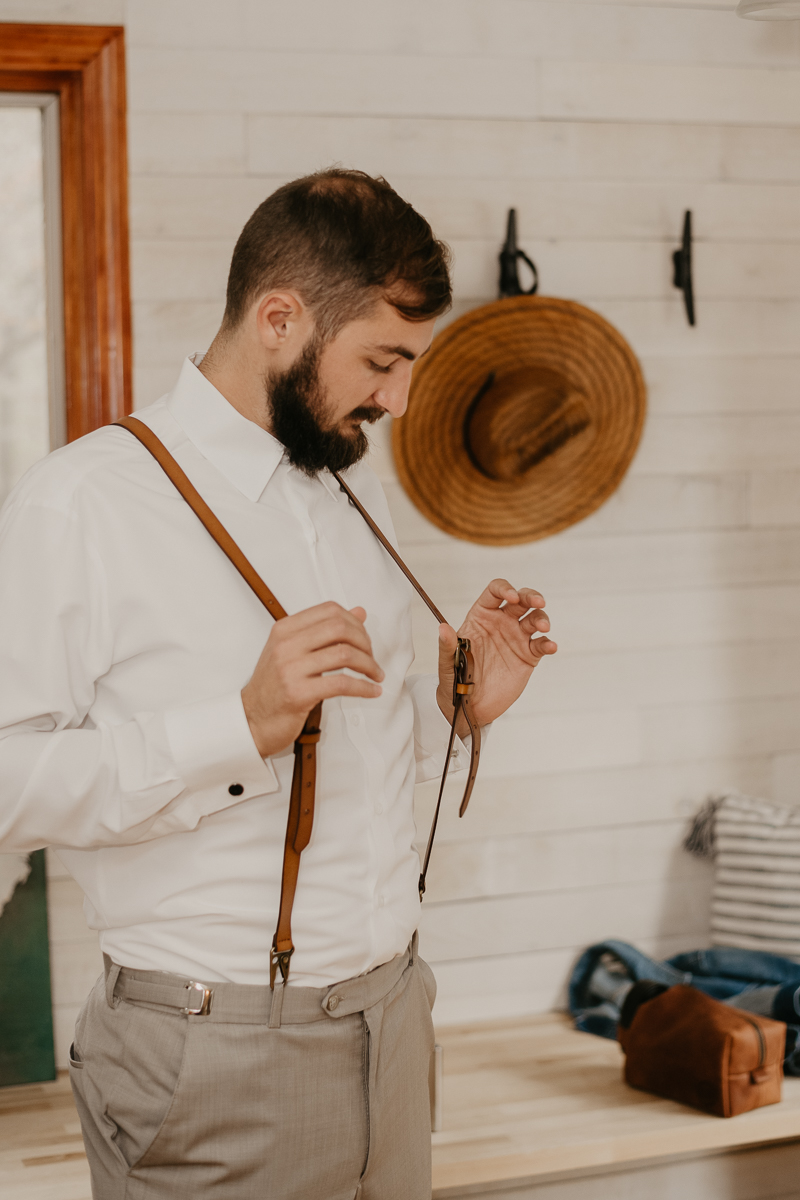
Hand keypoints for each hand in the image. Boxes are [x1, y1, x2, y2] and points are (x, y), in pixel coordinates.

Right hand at [242, 601, 382, 757]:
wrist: (252, 719)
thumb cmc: (274, 686)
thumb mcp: (294, 651)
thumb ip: (324, 631)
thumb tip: (359, 613)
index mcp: (284, 629)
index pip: (329, 610)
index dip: (355, 623)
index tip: (364, 640)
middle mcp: (286, 645)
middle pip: (340, 628)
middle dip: (365, 643)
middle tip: (372, 659)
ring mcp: (290, 669)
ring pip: (344, 654)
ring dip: (369, 666)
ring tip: (375, 675)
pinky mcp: (298, 693)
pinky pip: (341, 684)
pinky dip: (363, 687)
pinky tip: (371, 691)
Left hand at [437, 579, 555, 734]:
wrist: (470, 705)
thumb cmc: (456, 679)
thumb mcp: (447, 662)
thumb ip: (447, 645)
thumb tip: (442, 628)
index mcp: (482, 616)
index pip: (495, 592)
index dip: (505, 589)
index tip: (511, 597)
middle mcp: (502, 623)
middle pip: (521, 600)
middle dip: (531, 597)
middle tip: (538, 602)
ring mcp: (516, 638)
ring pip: (535, 619)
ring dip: (542, 619)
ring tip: (543, 628)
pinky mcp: (528, 656)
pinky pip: (541, 645)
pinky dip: (548, 644)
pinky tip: (550, 646)